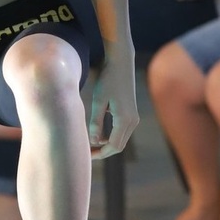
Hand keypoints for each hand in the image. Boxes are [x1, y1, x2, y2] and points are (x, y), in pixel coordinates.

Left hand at [88, 44, 138, 159]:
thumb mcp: (98, 100)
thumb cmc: (108, 79)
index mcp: (125, 120)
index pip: (113, 146)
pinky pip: (121, 131)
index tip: (87, 156)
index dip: (100, 153)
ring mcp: (134, 117)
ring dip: (106, 144)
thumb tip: (94, 141)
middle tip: (86, 153)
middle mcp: (132, 121)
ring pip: (120, 139)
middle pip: (118, 146)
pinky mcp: (131, 113)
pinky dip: (110, 135)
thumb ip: (96, 122)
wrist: (121, 63)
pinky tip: (97, 133)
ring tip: (89, 144)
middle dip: (103, 151)